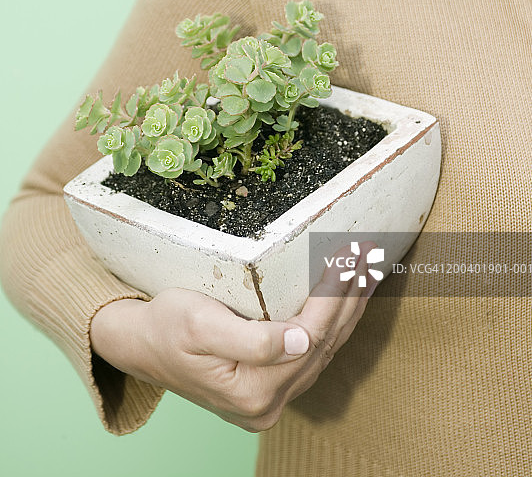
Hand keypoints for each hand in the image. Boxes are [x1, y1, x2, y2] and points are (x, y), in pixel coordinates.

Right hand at [90, 241, 377, 431]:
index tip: (348, 259)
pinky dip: (331, 326)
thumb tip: (302, 339)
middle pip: (324, 344)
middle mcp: (266, 404)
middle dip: (349, 299)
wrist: (141, 346)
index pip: (310, 335)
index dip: (333, 296)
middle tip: (368, 257)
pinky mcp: (268, 389)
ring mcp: (269, 401)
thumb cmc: (165, 326)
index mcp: (252, 390)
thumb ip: (252, 341)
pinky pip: (312, 355)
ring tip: (366, 275)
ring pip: (324, 351)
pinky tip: (344, 304)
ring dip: (347, 312)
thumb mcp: (199, 324)